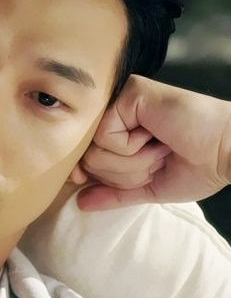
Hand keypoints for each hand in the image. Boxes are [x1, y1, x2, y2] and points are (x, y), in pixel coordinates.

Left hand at [77, 74, 230, 210]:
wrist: (228, 152)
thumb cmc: (199, 166)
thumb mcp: (151, 187)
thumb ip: (115, 193)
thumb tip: (81, 203)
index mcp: (122, 132)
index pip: (89, 160)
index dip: (97, 176)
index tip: (124, 179)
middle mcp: (117, 114)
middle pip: (89, 158)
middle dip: (126, 173)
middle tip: (159, 158)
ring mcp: (120, 102)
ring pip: (94, 150)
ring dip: (133, 162)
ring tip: (161, 147)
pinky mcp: (127, 94)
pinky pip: (105, 136)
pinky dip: (132, 147)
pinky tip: (156, 136)